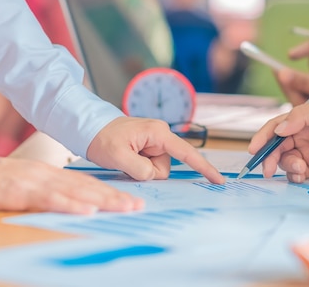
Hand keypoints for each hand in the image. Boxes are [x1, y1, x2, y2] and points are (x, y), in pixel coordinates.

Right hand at [0, 157, 143, 213]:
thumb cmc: (9, 179)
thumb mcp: (39, 180)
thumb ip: (59, 187)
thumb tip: (81, 199)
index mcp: (58, 174)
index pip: (90, 184)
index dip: (112, 192)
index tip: (131, 200)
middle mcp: (55, 177)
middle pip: (90, 187)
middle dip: (115, 197)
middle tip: (137, 205)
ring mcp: (43, 184)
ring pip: (78, 192)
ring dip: (103, 201)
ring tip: (123, 207)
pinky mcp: (29, 193)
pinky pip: (54, 200)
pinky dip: (72, 205)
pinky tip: (88, 210)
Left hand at [87, 116, 224, 183]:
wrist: (90, 128)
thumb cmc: (102, 137)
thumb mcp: (117, 156)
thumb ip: (139, 169)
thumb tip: (153, 175)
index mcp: (158, 133)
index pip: (187, 153)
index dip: (204, 168)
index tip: (219, 180)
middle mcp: (161, 135)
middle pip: (165, 167)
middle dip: (148, 172)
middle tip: (126, 162)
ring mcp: (155, 142)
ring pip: (157, 169)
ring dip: (141, 170)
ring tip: (124, 158)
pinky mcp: (149, 147)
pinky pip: (150, 166)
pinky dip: (139, 167)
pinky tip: (127, 158)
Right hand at [247, 98, 308, 182]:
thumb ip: (301, 116)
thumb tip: (279, 130)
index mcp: (301, 120)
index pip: (275, 128)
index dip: (262, 138)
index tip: (253, 149)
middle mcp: (302, 136)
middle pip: (276, 148)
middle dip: (269, 158)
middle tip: (268, 169)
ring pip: (286, 162)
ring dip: (286, 167)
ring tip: (301, 169)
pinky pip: (299, 175)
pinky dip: (295, 177)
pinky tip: (303, 176)